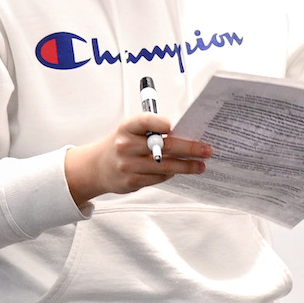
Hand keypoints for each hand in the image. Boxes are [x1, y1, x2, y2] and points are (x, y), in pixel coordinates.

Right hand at [63, 114, 216, 205]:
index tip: (175, 126)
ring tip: (200, 165)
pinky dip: (171, 174)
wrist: (97, 167)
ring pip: (165, 166)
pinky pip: (159, 178)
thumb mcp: (130, 130)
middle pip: (164, 146)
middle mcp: (126, 145)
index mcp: (127, 127)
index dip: (161, 123)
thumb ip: (152, 129)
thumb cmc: (122, 144)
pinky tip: (179, 171)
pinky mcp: (131, 181)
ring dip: (186, 166)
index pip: (146, 121)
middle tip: (206, 150)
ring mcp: (128, 165)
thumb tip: (184, 132)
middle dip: (189, 148)